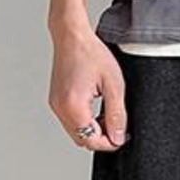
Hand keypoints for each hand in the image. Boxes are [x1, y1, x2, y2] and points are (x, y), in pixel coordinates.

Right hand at [47, 21, 127, 151]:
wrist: (72, 36)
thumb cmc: (91, 53)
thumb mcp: (114, 85)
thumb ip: (117, 115)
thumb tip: (118, 137)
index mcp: (74, 106)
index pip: (92, 141)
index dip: (111, 142)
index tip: (123, 135)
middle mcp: (60, 109)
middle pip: (82, 140)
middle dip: (102, 138)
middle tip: (118, 125)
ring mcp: (56, 105)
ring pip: (76, 132)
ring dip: (93, 130)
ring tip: (108, 114)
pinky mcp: (56, 101)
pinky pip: (71, 121)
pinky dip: (85, 122)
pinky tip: (96, 109)